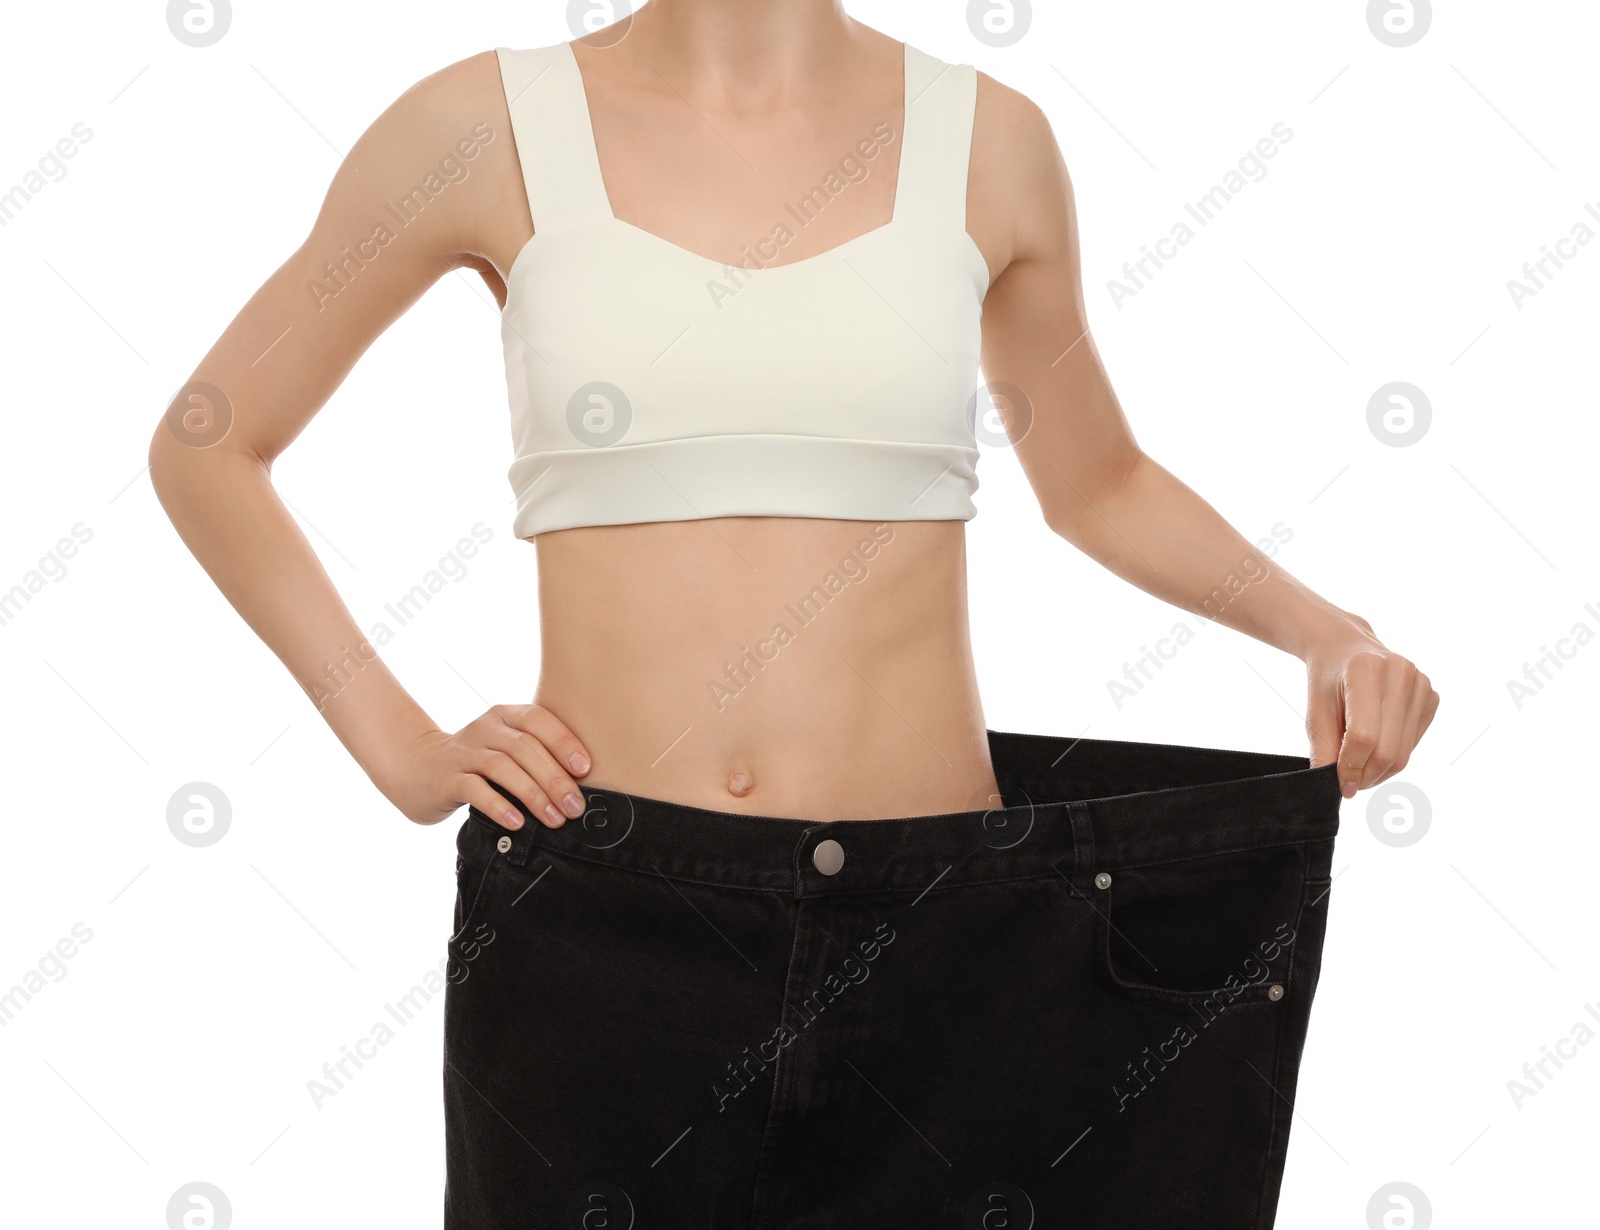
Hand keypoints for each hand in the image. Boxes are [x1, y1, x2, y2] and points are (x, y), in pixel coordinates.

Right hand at [377, 705, 591, 828]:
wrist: (417, 768)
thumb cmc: (477, 762)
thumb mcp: (506, 749)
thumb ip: (537, 756)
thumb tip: (581, 787)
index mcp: (505, 716)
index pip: (539, 720)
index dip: (564, 742)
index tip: (586, 769)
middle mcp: (484, 728)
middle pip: (524, 748)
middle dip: (554, 778)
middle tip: (575, 806)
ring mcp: (463, 752)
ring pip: (502, 767)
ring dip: (532, 794)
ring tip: (553, 819)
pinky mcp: (446, 778)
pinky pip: (475, 789)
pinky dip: (499, 805)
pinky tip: (517, 823)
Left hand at [1304, 614, 1439, 798]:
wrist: (1345, 647)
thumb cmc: (1327, 680)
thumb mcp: (1315, 712)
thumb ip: (1323, 750)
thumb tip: (1343, 789)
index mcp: (1366, 670)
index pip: (1363, 736)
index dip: (1350, 766)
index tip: (1341, 784)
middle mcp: (1400, 674)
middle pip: (1388, 749)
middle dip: (1367, 775)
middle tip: (1351, 784)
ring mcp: (1421, 684)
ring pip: (1404, 752)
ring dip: (1380, 771)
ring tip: (1359, 769)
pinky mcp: (1431, 697)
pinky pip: (1414, 743)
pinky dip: (1394, 755)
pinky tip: (1375, 747)